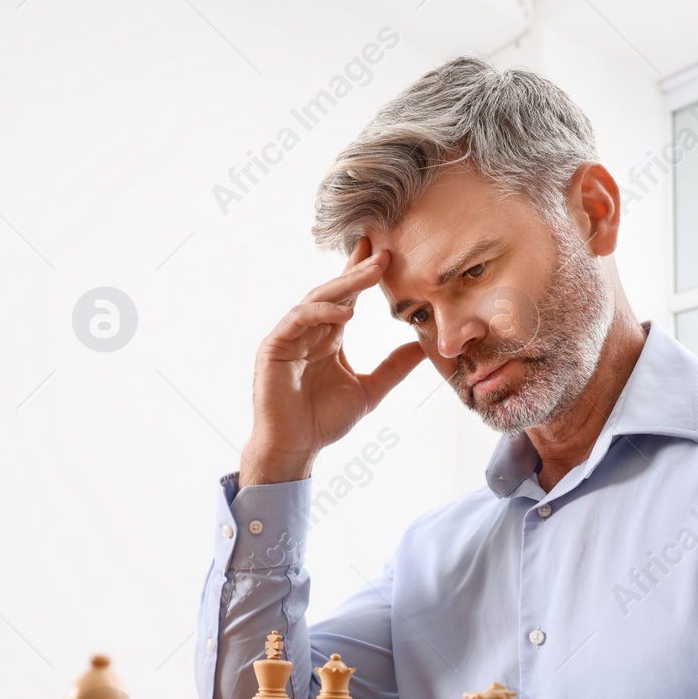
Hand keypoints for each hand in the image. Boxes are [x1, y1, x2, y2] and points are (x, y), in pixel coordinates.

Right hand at [239, 236, 425, 485]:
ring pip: (317, 299)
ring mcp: (289, 337)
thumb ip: (393, 368)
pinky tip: (346, 311)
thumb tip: (423, 348)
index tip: (388, 252)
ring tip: (372, 271)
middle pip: (334, 291)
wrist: (295, 447)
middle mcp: (308, 331)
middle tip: (383, 251)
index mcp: (328, 337)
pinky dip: (321, 312)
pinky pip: (298, 319)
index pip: (348, 297)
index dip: (363, 274)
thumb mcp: (369, 391)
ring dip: (345, 284)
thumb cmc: (323, 421)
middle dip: (358, 270)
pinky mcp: (274, 347)